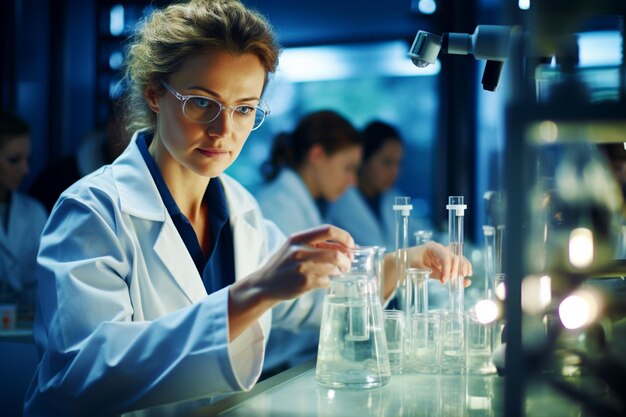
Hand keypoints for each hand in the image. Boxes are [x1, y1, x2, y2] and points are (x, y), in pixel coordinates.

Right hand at [228, 225, 353, 339]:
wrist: (264, 284)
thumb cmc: (283, 264)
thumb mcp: (294, 247)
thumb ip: (315, 244)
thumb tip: (346, 247)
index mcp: (297, 238)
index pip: (328, 230)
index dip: (344, 237)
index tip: (351, 245)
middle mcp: (299, 251)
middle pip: (335, 252)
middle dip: (346, 259)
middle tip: (348, 263)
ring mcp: (302, 267)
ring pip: (333, 268)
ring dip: (339, 271)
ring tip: (337, 272)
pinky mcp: (304, 282)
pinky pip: (326, 281)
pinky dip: (328, 281)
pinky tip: (323, 281)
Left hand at [407, 241, 472, 286]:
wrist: (404, 261)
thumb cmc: (410, 262)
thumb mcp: (419, 268)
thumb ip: (432, 273)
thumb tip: (446, 280)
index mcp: (433, 247)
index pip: (444, 256)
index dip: (447, 269)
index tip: (444, 281)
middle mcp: (441, 250)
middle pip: (453, 258)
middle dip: (455, 269)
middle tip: (453, 280)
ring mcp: (444, 255)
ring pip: (458, 259)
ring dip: (463, 268)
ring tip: (465, 277)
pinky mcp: (446, 263)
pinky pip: (457, 265)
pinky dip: (462, 269)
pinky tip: (466, 278)